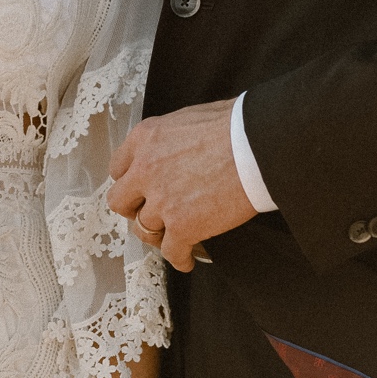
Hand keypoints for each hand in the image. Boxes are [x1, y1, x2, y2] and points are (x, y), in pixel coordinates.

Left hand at [107, 99, 255, 272]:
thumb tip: (177, 147)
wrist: (258, 144)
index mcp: (144, 138)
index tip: (140, 189)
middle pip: (120, 201)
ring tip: (171, 238)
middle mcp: (145, 169)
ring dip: (156, 235)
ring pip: (143, 229)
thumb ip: (169, 138)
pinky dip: (179, 258)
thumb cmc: (235, 125)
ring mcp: (162, 200)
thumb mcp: (188, 118)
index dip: (130, 182)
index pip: (118, 168)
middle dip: (134, 209)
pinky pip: (171, 252)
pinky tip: (188, 258)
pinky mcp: (183, 226)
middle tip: (151, 213)